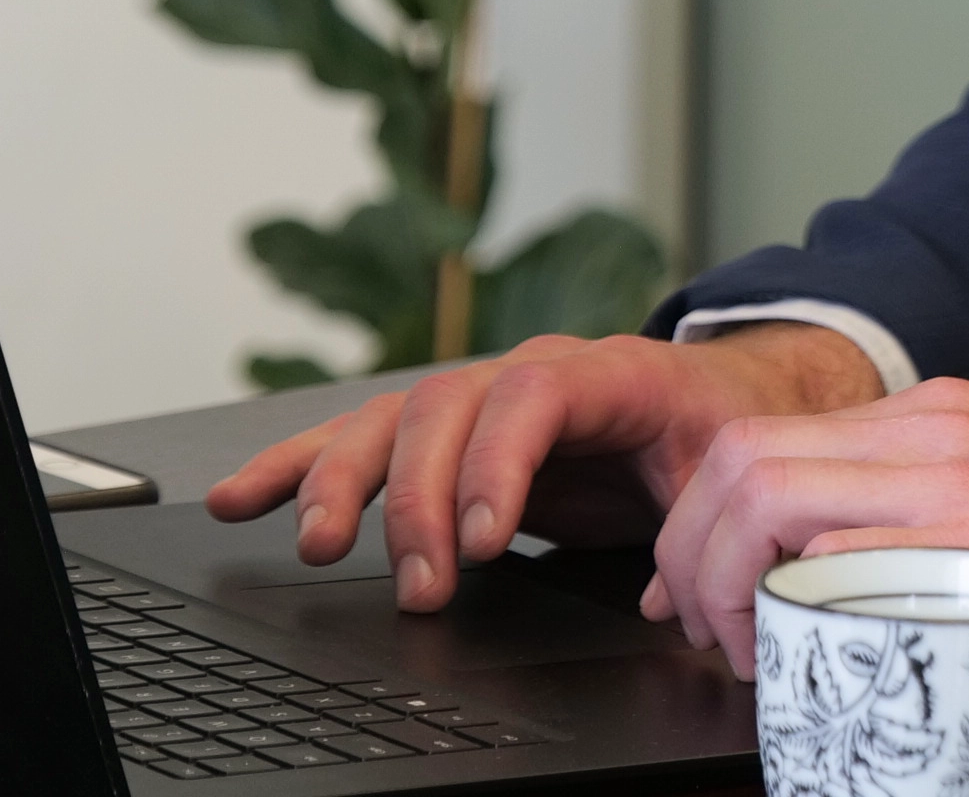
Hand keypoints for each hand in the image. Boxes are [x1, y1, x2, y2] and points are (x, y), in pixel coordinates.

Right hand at [203, 325, 882, 609]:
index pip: (535, 396)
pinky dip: (299, 466)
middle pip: (447, 409)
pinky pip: (360, 438)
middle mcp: (528, 371)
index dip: (499, 464)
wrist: (715, 391)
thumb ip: (698, 527)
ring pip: (393, 420)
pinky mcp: (445, 431)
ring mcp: (478, 395)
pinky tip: (244, 497)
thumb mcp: (723, 469)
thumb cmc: (712, 430)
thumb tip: (672, 598)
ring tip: (322, 548)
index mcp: (607, 372)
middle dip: (421, 500)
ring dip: (347, 483)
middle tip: (423, 586)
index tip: (483, 541)